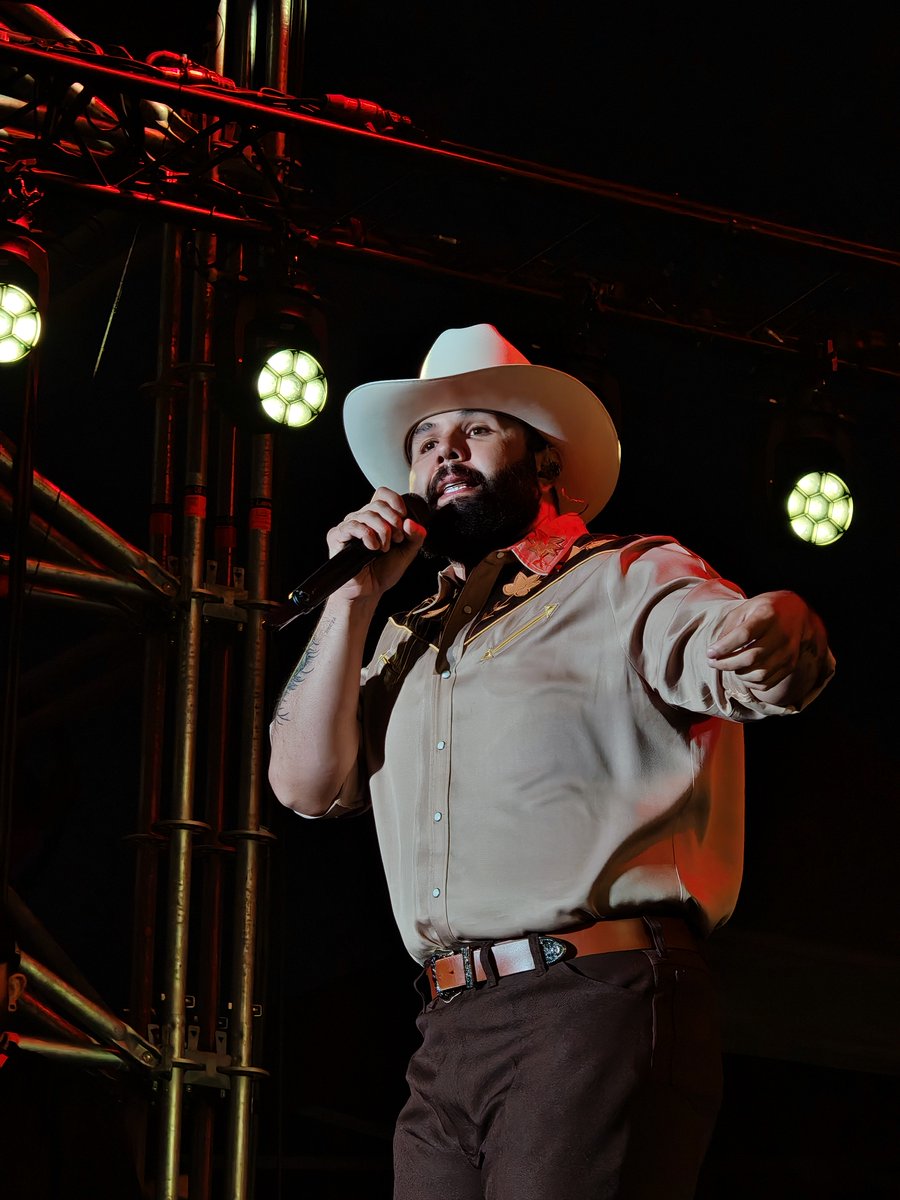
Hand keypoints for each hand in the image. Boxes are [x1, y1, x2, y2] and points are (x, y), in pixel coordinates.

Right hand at [325, 488, 426, 600]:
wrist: (368, 591)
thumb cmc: (383, 571)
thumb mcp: (407, 553)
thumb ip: (415, 537)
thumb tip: (411, 522)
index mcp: (377, 518)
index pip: (382, 493)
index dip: (395, 500)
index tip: (404, 517)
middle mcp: (361, 518)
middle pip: (378, 503)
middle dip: (394, 521)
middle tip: (398, 539)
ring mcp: (348, 526)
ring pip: (367, 514)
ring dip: (383, 531)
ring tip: (385, 548)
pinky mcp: (337, 536)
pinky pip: (353, 525)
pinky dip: (367, 535)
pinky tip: (373, 548)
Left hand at [707, 589, 826, 697]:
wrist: (797, 612)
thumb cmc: (763, 610)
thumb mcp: (744, 609)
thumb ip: (729, 629)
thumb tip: (714, 652)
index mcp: (767, 615)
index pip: (744, 635)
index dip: (724, 647)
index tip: (709, 653)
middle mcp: (781, 634)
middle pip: (751, 658)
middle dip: (726, 664)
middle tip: (713, 662)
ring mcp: (788, 652)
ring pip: (759, 674)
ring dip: (738, 674)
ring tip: (729, 666)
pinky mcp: (791, 665)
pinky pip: (767, 683)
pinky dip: (751, 683)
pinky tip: (743, 673)